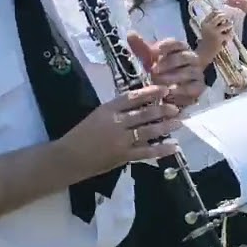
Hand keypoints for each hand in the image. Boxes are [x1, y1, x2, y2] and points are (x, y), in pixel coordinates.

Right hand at [61, 84, 179, 175]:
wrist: (67, 158)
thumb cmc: (81, 135)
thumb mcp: (97, 115)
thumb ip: (116, 110)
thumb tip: (140, 104)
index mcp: (108, 109)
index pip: (132, 97)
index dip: (150, 92)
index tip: (163, 89)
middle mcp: (116, 123)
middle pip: (144, 113)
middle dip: (162, 109)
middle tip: (176, 107)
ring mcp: (120, 140)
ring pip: (148, 131)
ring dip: (165, 126)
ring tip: (179, 122)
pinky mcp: (123, 156)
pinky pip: (146, 152)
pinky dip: (161, 149)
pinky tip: (174, 146)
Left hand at [128, 34, 203, 107]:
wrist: (166, 94)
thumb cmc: (158, 73)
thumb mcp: (148, 61)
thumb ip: (141, 48)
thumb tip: (130, 34)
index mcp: (180, 50)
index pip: (176, 43)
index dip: (166, 46)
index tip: (153, 51)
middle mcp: (192, 59)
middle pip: (184, 56)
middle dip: (168, 62)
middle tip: (153, 70)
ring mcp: (197, 73)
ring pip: (189, 72)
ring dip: (173, 77)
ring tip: (158, 82)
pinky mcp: (199, 88)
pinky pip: (192, 87)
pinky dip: (180, 90)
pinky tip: (168, 93)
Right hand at [197, 11, 232, 49]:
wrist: (202, 54)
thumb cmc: (206, 42)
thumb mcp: (206, 30)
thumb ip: (213, 24)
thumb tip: (223, 15)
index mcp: (204, 23)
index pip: (214, 12)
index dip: (221, 12)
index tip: (225, 15)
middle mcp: (208, 26)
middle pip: (220, 16)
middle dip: (227, 17)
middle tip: (229, 21)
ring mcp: (213, 32)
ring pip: (227, 24)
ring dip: (230, 26)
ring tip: (230, 29)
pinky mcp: (219, 38)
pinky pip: (229, 34)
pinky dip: (231, 35)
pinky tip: (229, 37)